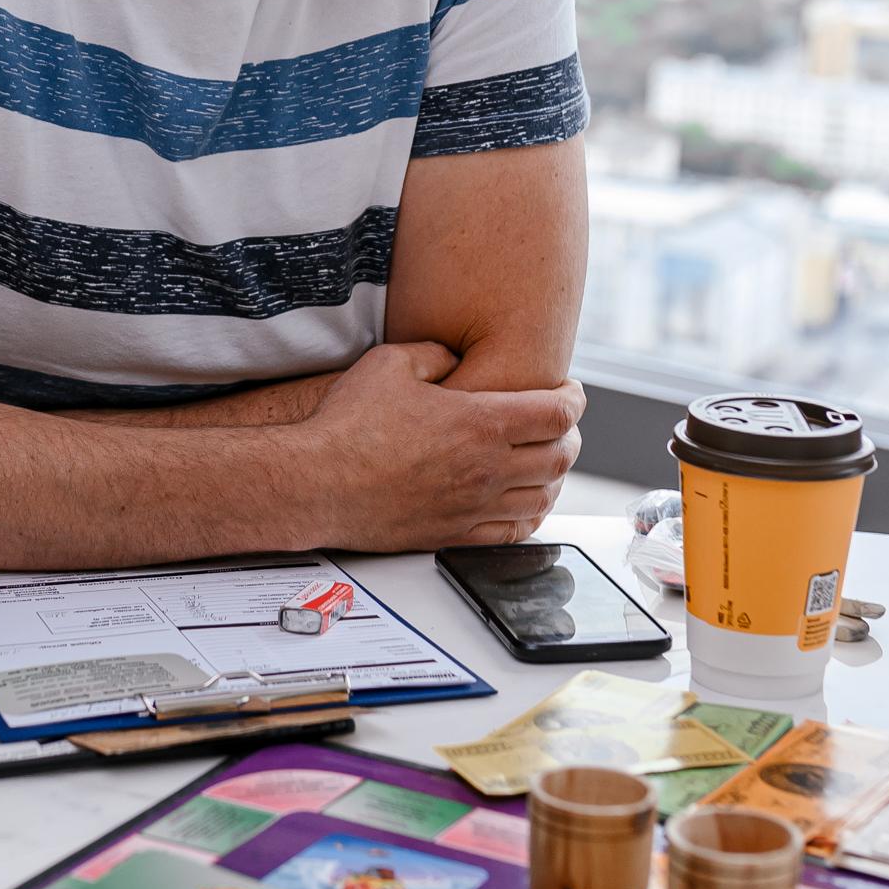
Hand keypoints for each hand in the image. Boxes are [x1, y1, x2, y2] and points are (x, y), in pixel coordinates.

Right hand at [298, 344, 583, 551]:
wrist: (315, 483)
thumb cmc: (347, 424)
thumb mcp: (391, 363)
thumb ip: (436, 355)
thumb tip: (457, 358)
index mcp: (480, 423)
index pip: (557, 413)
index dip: (573, 398)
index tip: (569, 391)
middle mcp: (486, 469)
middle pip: (561, 457)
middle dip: (570, 436)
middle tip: (561, 425)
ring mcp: (473, 507)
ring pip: (543, 497)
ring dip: (555, 477)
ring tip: (545, 462)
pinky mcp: (454, 534)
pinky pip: (514, 532)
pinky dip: (531, 515)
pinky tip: (523, 503)